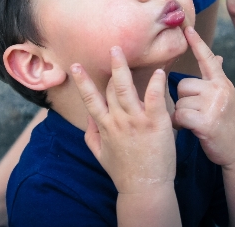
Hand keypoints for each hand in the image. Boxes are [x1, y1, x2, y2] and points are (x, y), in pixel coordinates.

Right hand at [71, 47, 175, 193]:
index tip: (76, 65)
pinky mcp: (155, 123)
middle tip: (112, 47)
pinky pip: (153, 99)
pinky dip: (156, 84)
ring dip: (123, 68)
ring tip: (121, 51)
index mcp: (105, 126)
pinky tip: (159, 71)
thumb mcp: (99, 154)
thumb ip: (91, 135)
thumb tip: (88, 119)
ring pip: (126, 89)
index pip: (90, 99)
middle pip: (111, 88)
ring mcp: (136, 121)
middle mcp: (118, 120)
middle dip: (110, 67)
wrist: (143, 187)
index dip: (82, 81)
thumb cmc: (123, 172)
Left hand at [172, 27, 234, 166]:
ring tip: (194, 123)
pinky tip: (188, 129)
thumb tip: (217, 56)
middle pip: (183, 84)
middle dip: (183, 100)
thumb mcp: (226, 96)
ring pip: (179, 102)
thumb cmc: (228, 123)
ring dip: (181, 114)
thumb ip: (217, 77)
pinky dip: (179, 124)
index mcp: (222, 82)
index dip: (197, 43)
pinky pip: (180, 115)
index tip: (187, 28)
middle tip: (195, 113)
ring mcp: (214, 106)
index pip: (207, 58)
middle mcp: (219, 90)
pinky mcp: (206, 122)